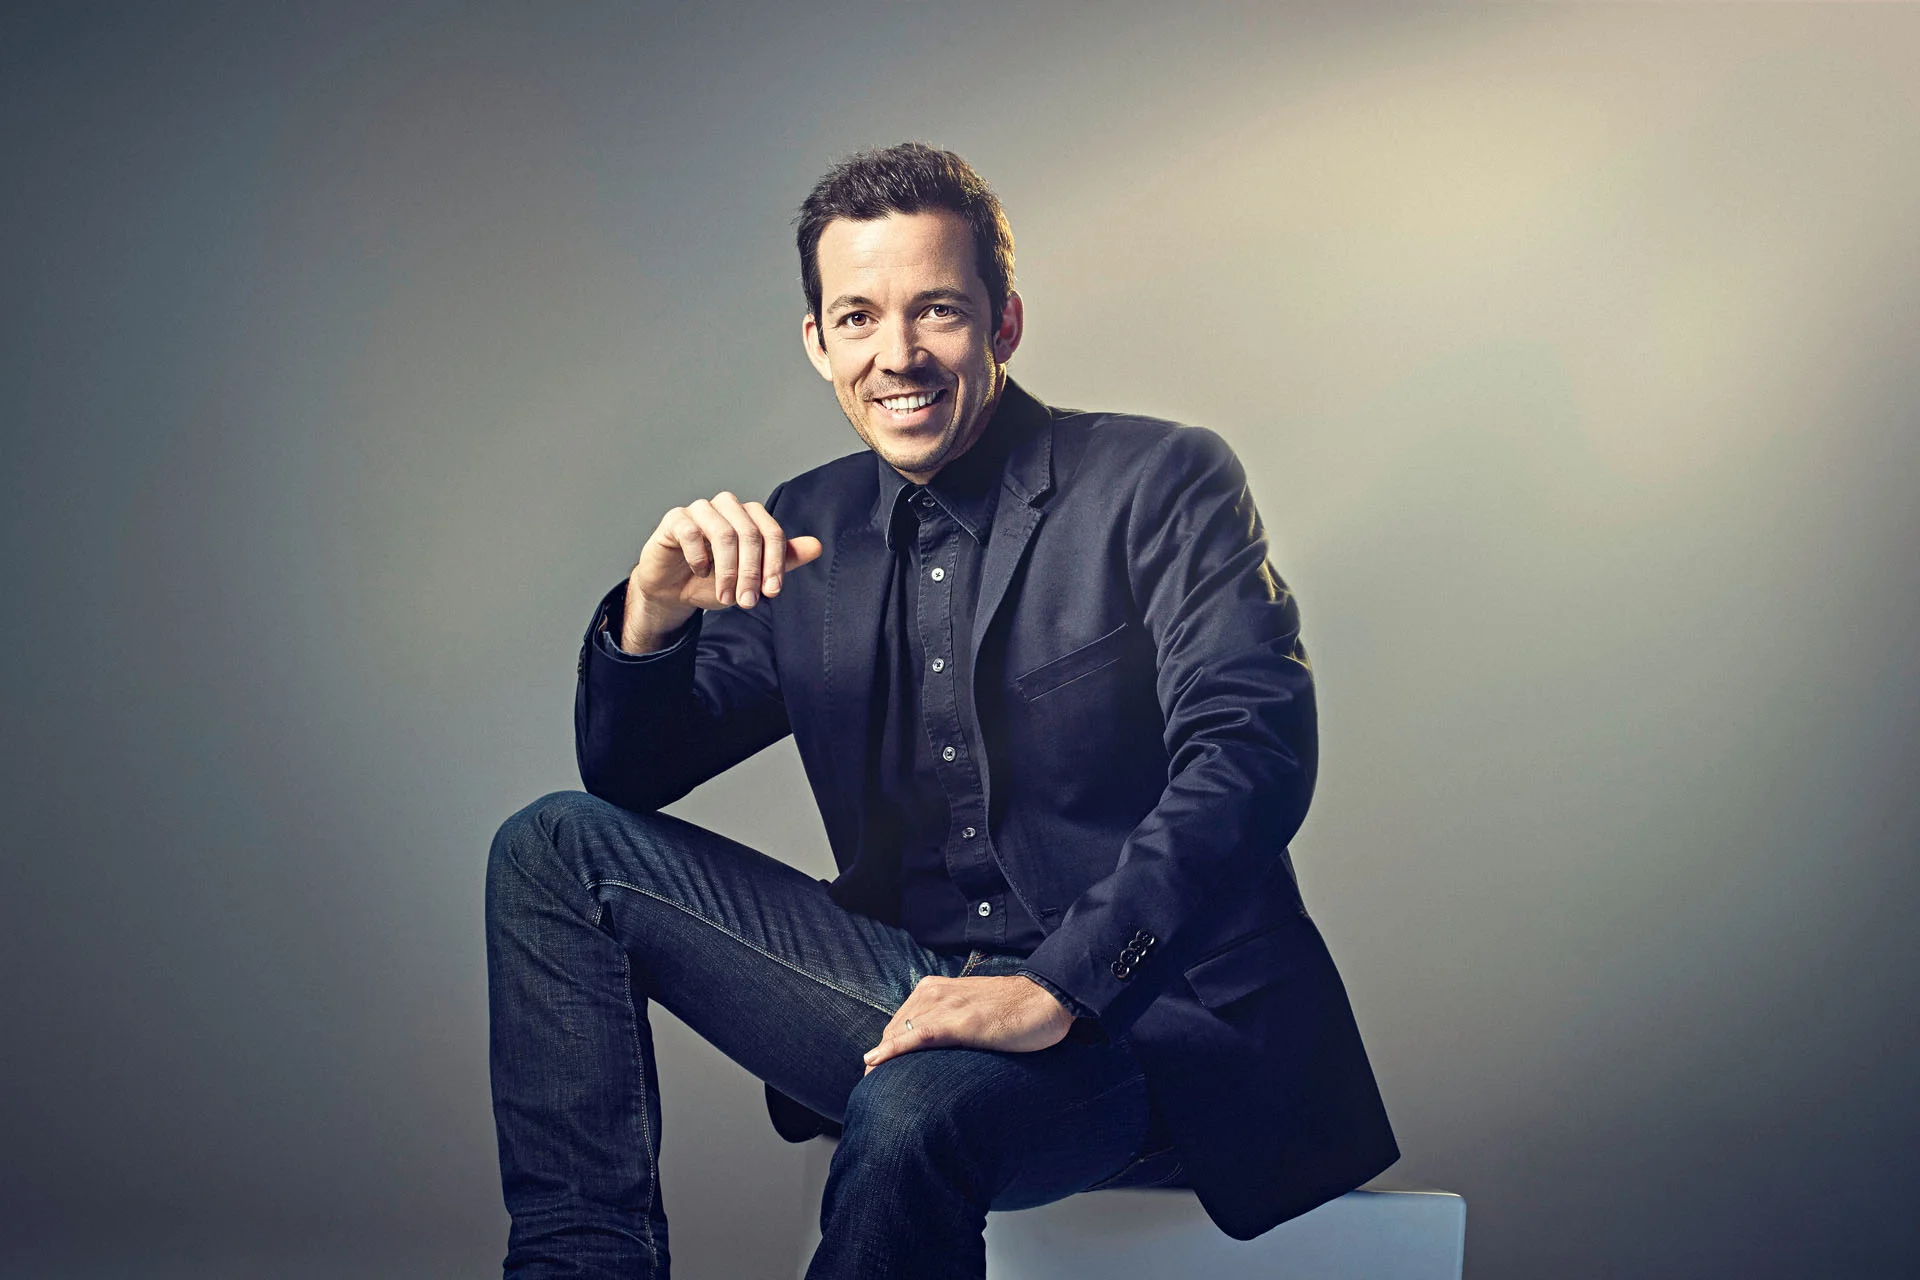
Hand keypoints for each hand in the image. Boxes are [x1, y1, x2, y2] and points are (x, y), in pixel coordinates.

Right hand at [622, 490, 823, 652]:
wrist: (675, 589)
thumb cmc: (714, 578)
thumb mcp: (753, 575)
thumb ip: (782, 561)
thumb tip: (816, 546)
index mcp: (750, 516)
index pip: (772, 533)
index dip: (775, 563)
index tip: (771, 592)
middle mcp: (728, 507)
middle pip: (749, 534)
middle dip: (751, 572)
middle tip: (747, 601)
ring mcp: (700, 509)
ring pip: (723, 533)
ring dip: (727, 571)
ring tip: (724, 596)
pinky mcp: (675, 519)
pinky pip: (691, 532)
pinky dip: (699, 557)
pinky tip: (700, 572)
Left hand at [863, 975, 1074, 1073]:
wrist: (1047, 999)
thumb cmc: (1014, 1009)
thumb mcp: (972, 1012)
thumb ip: (948, 1024)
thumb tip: (932, 1051)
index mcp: (934, 989)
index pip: (899, 1024)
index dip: (886, 1050)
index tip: (876, 1075)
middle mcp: (934, 992)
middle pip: (894, 1030)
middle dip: (880, 1059)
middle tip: (871, 1089)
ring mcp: (946, 1005)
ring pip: (901, 1033)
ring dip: (882, 1060)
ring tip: (871, 1088)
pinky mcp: (960, 1021)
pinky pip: (919, 1035)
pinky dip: (895, 1049)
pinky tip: (877, 1061)